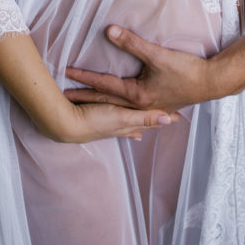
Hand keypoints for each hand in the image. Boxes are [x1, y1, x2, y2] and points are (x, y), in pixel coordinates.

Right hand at [58, 99, 177, 143]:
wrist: (66, 125)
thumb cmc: (95, 120)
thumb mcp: (121, 117)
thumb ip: (143, 117)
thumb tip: (168, 119)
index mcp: (129, 124)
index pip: (151, 121)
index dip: (163, 118)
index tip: (179, 117)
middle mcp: (122, 126)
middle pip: (142, 123)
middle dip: (154, 121)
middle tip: (169, 118)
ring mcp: (110, 125)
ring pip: (131, 123)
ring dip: (140, 123)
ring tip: (150, 126)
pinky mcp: (99, 120)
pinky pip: (117, 121)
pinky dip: (125, 123)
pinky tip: (123, 126)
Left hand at [65, 25, 211, 113]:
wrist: (211, 83)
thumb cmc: (186, 70)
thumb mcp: (158, 55)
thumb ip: (133, 43)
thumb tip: (110, 31)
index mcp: (136, 95)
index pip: (104, 85)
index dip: (85, 78)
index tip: (67, 73)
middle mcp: (139, 106)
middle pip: (106, 102)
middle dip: (84, 98)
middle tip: (63, 98)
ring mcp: (149, 110)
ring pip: (117, 110)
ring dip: (100, 107)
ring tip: (86, 108)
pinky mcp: (158, 108)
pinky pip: (132, 115)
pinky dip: (121, 116)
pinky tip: (123, 120)